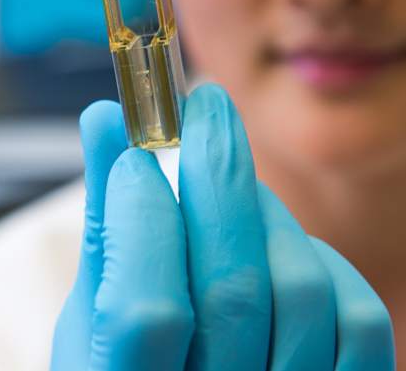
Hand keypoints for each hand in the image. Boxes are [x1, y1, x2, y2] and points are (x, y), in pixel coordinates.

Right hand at [51, 85, 394, 369]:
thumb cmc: (125, 360)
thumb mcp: (92, 309)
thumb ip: (107, 220)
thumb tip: (105, 120)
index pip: (145, 311)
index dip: (142, 219)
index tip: (135, 156)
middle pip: (234, 289)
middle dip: (216, 172)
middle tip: (206, 104)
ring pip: (299, 288)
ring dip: (262, 211)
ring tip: (230, 188)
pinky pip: (357, 313)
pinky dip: (318, 256)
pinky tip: (275, 245)